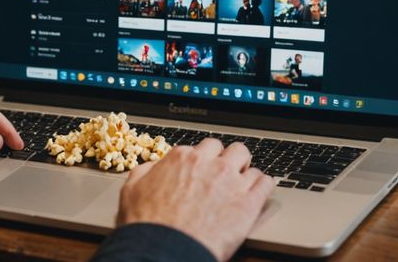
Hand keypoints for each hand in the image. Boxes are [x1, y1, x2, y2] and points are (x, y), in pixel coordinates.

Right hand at [116, 138, 274, 260]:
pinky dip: (264, 185)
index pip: (203, 147)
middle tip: (226, 173)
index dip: (205, 160)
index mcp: (182, 158)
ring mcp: (231, 181)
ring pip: (248, 160)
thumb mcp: (131, 190)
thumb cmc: (147, 225)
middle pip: (229, 148)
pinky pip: (266, 182)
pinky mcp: (249, 202)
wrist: (164, 250)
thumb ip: (144, 172)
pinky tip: (259, 191)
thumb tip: (152, 167)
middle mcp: (209, 164)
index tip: (205, 169)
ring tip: (243, 182)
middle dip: (228, 159)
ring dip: (245, 170)